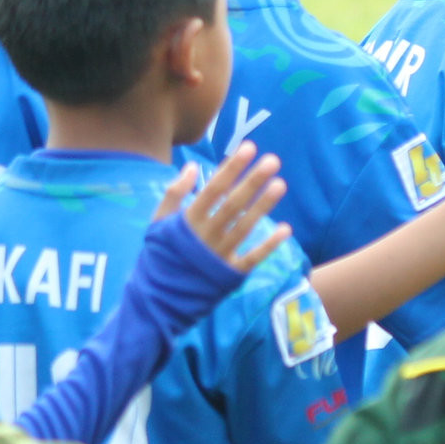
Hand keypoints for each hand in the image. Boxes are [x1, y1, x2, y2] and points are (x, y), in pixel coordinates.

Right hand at [163, 142, 290, 273]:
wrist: (160, 295)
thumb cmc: (161, 252)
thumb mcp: (158, 221)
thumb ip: (174, 193)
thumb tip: (192, 165)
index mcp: (188, 220)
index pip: (213, 189)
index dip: (232, 168)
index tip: (249, 148)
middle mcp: (205, 235)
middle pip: (233, 204)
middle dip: (252, 181)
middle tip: (272, 160)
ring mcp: (219, 255)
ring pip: (244, 227)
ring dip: (263, 206)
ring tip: (281, 184)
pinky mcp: (229, 273)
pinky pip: (252, 258)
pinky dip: (269, 245)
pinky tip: (286, 229)